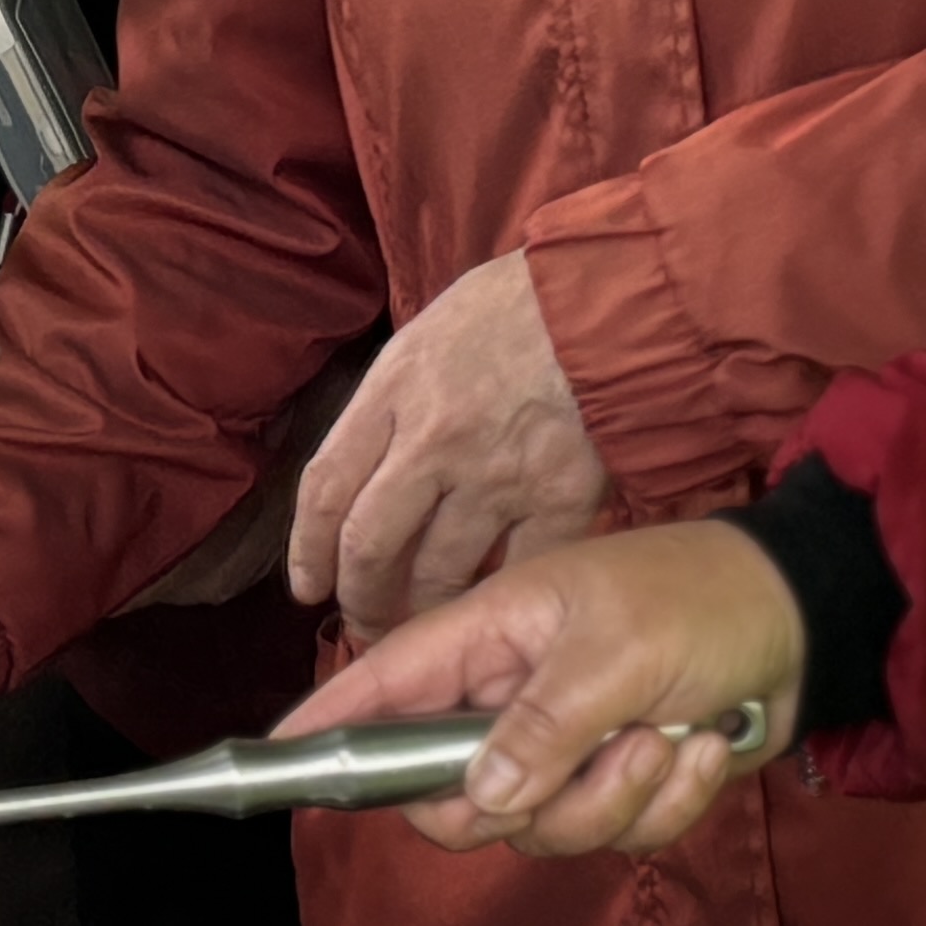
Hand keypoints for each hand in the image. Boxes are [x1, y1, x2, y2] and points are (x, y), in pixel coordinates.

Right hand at [282, 522, 802, 852]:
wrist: (809, 623)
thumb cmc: (702, 600)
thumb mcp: (618, 651)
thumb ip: (543, 726)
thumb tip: (483, 798)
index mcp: (489, 637)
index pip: (383, 686)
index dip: (326, 726)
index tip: (277, 765)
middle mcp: (511, 698)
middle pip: (455, 797)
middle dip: (528, 802)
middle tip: (589, 764)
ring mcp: (564, 746)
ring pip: (541, 829)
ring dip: (617, 799)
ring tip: (670, 741)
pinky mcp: (618, 783)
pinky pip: (615, 836)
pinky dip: (669, 804)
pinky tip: (706, 747)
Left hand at [284, 251, 613, 629]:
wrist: (617, 296)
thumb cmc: (522, 303)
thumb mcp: (432, 332)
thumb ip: (396, 399)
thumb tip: (371, 465)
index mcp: (394, 389)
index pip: (325, 488)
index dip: (307, 551)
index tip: (308, 587)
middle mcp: (434, 439)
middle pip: (369, 546)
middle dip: (359, 599)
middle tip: (363, 623)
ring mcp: (498, 475)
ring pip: (438, 573)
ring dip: (421, 613)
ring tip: (421, 629)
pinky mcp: (562, 498)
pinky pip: (517, 571)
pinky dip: (500, 598)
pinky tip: (492, 611)